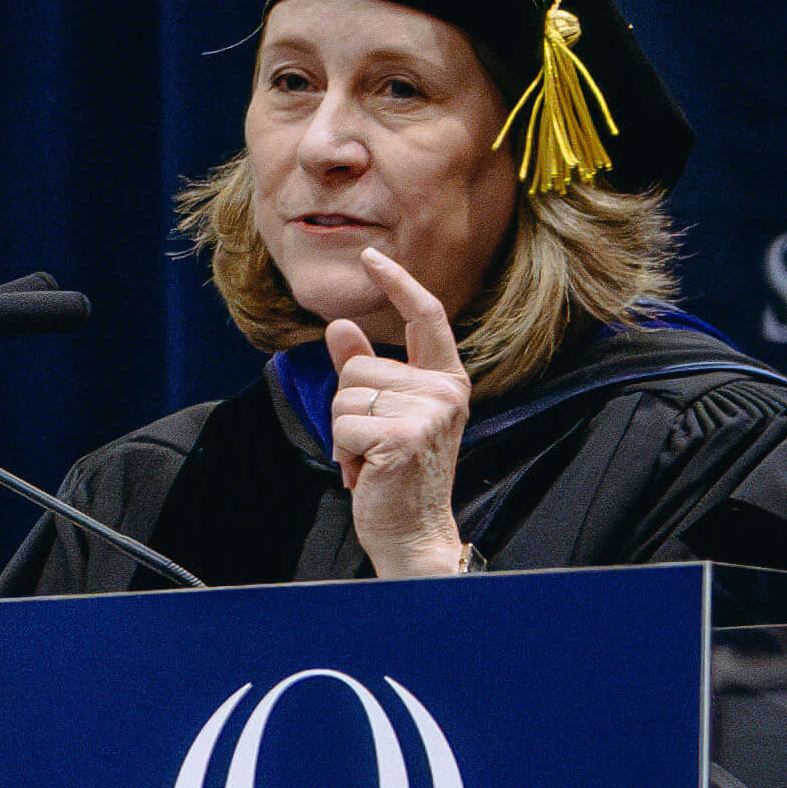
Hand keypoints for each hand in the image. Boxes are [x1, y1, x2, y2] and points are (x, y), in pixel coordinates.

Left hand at [324, 248, 475, 577]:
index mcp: (446, 380)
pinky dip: (343, 452)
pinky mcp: (405, 435)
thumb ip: (364, 370)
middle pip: (358, 367)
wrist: (413, 531)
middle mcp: (445, 390)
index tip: (371, 257)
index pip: (424, 318)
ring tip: (371, 458)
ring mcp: (429, 412)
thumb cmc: (396, 473)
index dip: (397, 283)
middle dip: (347, 406)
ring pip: (345, 395)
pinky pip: (343, 425)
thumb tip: (340, 327)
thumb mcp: (383, 415)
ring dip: (343, 432)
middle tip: (371, 444)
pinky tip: (367, 471)